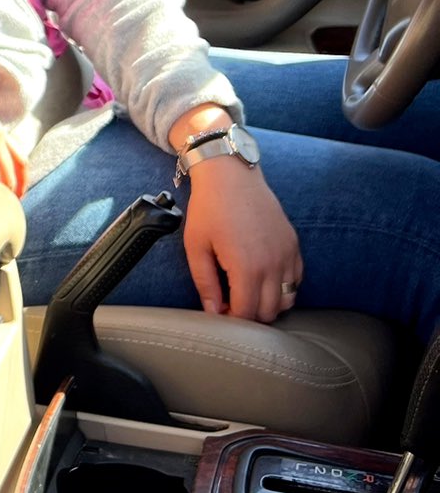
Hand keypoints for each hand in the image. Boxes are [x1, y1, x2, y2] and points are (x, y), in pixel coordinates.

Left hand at [182, 161, 302, 320]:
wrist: (231, 173)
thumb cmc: (209, 208)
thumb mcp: (196, 247)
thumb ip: (205, 283)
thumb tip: (212, 312)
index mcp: (247, 267)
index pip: (247, 313)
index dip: (231, 319)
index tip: (218, 309)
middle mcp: (274, 264)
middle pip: (270, 312)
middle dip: (250, 314)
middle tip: (230, 301)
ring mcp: (288, 253)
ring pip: (288, 299)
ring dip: (269, 302)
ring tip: (246, 289)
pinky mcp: (294, 244)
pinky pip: (296, 279)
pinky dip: (282, 286)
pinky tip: (262, 275)